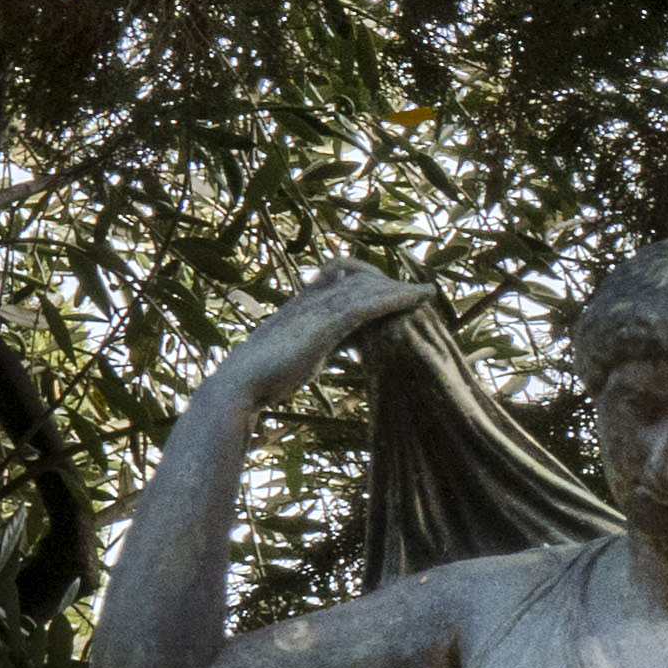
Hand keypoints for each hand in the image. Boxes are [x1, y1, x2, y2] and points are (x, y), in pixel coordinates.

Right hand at [211, 260, 427, 399]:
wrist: (240, 384)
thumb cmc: (260, 380)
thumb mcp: (291, 357)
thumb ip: (307, 348)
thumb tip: (315, 354)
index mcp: (298, 308)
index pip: (335, 284)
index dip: (363, 284)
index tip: (388, 290)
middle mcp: (308, 302)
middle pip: (354, 282)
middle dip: (386, 285)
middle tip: (418, 292)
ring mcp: (315, 311)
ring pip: (364, 290)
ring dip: (397, 290)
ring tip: (427, 292)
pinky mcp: (324, 324)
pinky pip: (366, 305)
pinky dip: (393, 300)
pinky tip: (416, 301)